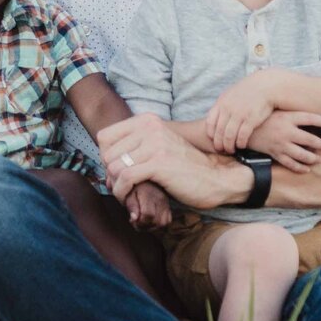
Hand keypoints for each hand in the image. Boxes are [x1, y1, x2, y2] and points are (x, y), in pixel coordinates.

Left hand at [96, 111, 241, 208]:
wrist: (216, 178)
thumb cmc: (184, 167)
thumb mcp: (159, 147)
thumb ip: (135, 145)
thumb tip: (103, 157)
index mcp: (148, 120)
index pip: (105, 136)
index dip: (106, 157)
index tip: (116, 171)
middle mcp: (150, 127)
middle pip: (106, 153)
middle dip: (110, 174)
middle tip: (121, 187)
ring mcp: (154, 143)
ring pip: (113, 166)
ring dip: (115, 186)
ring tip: (126, 195)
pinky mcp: (158, 163)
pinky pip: (124, 178)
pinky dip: (122, 193)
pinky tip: (129, 200)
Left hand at [123, 180, 173, 228]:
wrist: (143, 178)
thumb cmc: (133, 187)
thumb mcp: (128, 194)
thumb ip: (131, 206)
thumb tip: (134, 219)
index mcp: (149, 194)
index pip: (148, 215)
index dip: (139, 222)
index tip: (132, 220)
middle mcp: (161, 199)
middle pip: (157, 222)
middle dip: (144, 226)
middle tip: (136, 222)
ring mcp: (166, 203)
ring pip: (163, 223)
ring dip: (152, 226)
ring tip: (142, 221)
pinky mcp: (168, 206)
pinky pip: (167, 221)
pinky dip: (158, 224)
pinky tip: (149, 220)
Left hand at [203, 73, 282, 153]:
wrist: (265, 86)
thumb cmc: (248, 92)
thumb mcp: (230, 95)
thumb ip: (222, 106)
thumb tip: (215, 117)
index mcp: (221, 103)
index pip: (210, 123)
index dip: (211, 134)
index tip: (214, 140)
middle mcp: (228, 110)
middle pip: (218, 132)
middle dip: (219, 144)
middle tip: (221, 150)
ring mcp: (239, 115)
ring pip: (229, 137)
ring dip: (229, 146)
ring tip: (231, 150)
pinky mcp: (250, 120)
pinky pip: (242, 136)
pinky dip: (240, 143)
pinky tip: (241, 145)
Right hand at [251, 110, 320, 170]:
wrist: (243, 129)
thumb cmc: (262, 118)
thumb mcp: (276, 112)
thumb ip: (292, 114)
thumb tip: (309, 116)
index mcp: (287, 117)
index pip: (310, 118)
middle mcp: (285, 131)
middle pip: (310, 139)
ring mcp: (280, 144)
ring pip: (302, 154)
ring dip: (313, 158)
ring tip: (319, 159)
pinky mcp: (275, 153)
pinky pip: (290, 164)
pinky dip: (300, 168)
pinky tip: (306, 168)